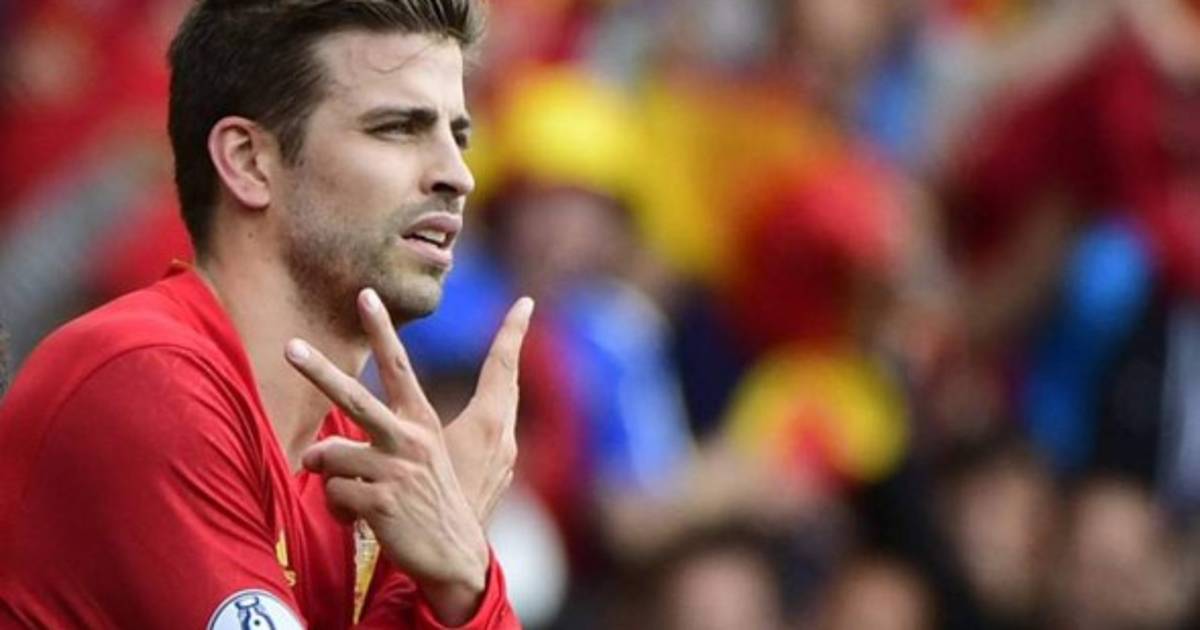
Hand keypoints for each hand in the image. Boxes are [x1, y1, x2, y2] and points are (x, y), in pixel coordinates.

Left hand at [283, 289, 530, 622]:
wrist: (453, 553)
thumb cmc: (424, 502)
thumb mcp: (412, 462)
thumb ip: (364, 446)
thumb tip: (310, 453)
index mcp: (421, 422)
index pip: (399, 367)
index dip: (381, 331)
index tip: (365, 294)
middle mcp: (410, 439)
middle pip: (354, 398)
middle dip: (319, 371)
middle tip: (289, 346)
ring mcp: (396, 469)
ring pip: (329, 455)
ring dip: (329, 478)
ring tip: (353, 495)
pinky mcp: (381, 501)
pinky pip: (332, 493)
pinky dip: (338, 509)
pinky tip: (362, 520)